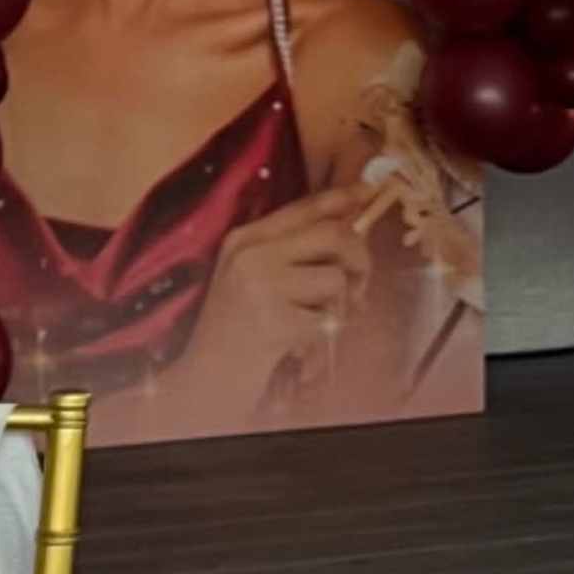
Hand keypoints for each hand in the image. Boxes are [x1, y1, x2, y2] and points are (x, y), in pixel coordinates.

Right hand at [184, 187, 377, 402]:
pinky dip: (326, 334)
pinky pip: (329, 319)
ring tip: (322, 321)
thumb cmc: (236, 332)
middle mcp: (250, 255)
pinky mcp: (274, 322)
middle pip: (332, 235)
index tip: (368, 193)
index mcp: (243, 240)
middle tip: (359, 285)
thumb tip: (348, 229)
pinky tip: (302, 344)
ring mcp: (260, 287)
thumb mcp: (252, 280)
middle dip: (359, 260)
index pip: (303, 208)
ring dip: (342, 304)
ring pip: (335, 279)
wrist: (205, 380)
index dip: (341, 199)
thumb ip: (291, 253)